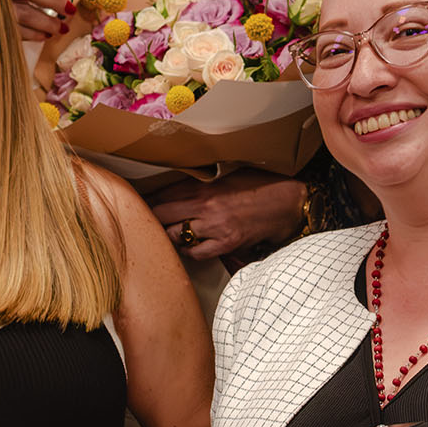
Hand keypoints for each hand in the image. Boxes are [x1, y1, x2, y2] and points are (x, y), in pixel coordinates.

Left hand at [148, 171, 306, 260]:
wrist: (289, 202)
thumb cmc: (261, 184)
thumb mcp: (229, 174)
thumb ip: (203, 182)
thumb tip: (178, 188)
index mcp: (205, 186)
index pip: (163, 194)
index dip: (147, 200)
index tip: (137, 203)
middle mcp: (206, 207)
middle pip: (161, 215)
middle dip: (151, 218)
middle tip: (142, 221)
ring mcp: (216, 227)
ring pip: (176, 236)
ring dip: (169, 235)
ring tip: (165, 235)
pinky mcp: (228, 243)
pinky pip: (197, 252)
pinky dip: (190, 250)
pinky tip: (190, 246)